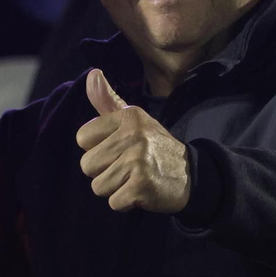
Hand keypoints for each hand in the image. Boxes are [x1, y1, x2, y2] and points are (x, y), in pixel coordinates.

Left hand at [75, 69, 190, 213]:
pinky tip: (142, 192)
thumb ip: (108, 100)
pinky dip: (125, 203)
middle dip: (104, 172)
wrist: (193, 175)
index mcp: (128, 117)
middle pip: (87, 165)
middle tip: (128, 168)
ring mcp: (137, 160)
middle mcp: (133, 135)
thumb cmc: (154, 147)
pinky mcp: (142, 185)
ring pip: (98, 186)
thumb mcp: (133, 121)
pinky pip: (113, 202)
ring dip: (115, 189)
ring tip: (134, 179)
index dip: (97, 149)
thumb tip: (92, 73)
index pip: (82, 137)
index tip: (118, 149)